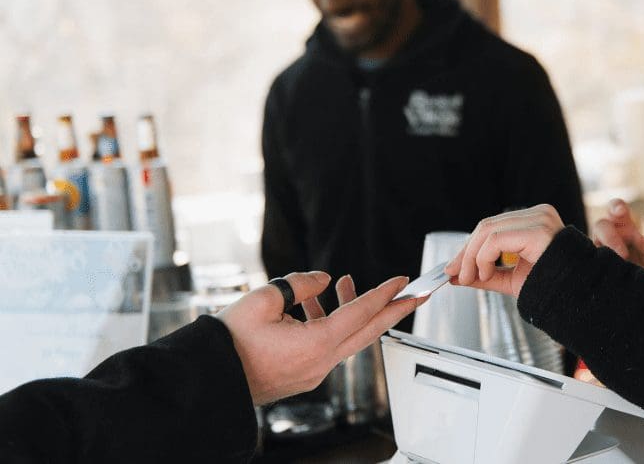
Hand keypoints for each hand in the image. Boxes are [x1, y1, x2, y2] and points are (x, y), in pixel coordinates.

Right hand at [216, 271, 424, 404]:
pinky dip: (329, 323)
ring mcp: (313, 372)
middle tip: (416, 295)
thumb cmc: (229, 343)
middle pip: (367, 331)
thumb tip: (323, 280)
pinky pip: (327, 345)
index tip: (402, 281)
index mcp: (316, 344)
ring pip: (345, 337)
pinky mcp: (302, 374)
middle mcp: (320, 362)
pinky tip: (315, 304)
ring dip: (351, 310)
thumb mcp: (263, 300)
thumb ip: (299, 285)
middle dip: (393, 311)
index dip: (384, 294)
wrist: (208, 381)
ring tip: (344, 282)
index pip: (361, 314)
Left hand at [443, 204, 564, 296]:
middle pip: (487, 225)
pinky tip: (486, 274)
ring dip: (472, 258)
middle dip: (466, 252)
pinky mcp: (537, 231)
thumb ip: (484, 274)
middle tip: (456, 274)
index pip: (492, 226)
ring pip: (487, 230)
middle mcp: (538, 214)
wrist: (575, 299)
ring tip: (473, 278)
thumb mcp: (509, 278)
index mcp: (534, 220)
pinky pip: (496, 240)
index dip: (469, 247)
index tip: (454, 267)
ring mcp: (539, 219)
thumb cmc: (551, 287)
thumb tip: (456, 274)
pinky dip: (483, 258)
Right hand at [592, 198, 643, 280]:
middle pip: (601, 225)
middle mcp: (608, 238)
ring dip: (606, 253)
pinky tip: (609, 276)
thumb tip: (639, 240)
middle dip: (611, 236)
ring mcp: (599, 254)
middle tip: (623, 255)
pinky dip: (598, 267)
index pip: (616, 210)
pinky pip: (589, 264)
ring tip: (620, 267)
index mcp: (625, 229)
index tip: (620, 211)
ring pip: (594, 245)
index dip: (616, 206)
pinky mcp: (593, 269)